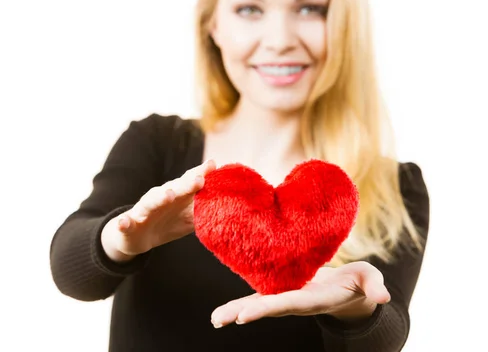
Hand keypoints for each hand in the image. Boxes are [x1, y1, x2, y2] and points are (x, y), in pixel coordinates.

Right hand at [101, 159, 216, 262]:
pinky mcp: (128, 225)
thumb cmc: (166, 221)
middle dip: (185, 184)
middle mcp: (159, 198)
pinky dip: (124, 223)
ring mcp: (142, 211)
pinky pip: (125, 223)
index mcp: (175, 195)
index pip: (188, 182)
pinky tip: (124, 223)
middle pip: (173, 189)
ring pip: (150, 203)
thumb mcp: (188, 216)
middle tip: (199, 179)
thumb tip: (233, 202)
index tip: (213, 166)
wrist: (134, 237)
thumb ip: (206, 206)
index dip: (200, 174)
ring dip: (159, 198)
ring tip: (168, 195)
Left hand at [210, 261, 390, 327]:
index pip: (287, 303)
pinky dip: (241, 302)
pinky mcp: (283, 290)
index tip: (246, 314)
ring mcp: (287, 298)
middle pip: (268, 307)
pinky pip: (259, 296)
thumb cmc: (359, 283)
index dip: (267, 307)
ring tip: (215, 319)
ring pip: (259, 304)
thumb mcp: (370, 279)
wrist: (349, 290)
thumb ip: (374, 286)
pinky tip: (223, 311)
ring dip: (236, 311)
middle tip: (222, 319)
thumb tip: (384, 298)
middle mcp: (296, 302)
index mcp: (313, 298)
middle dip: (245, 312)